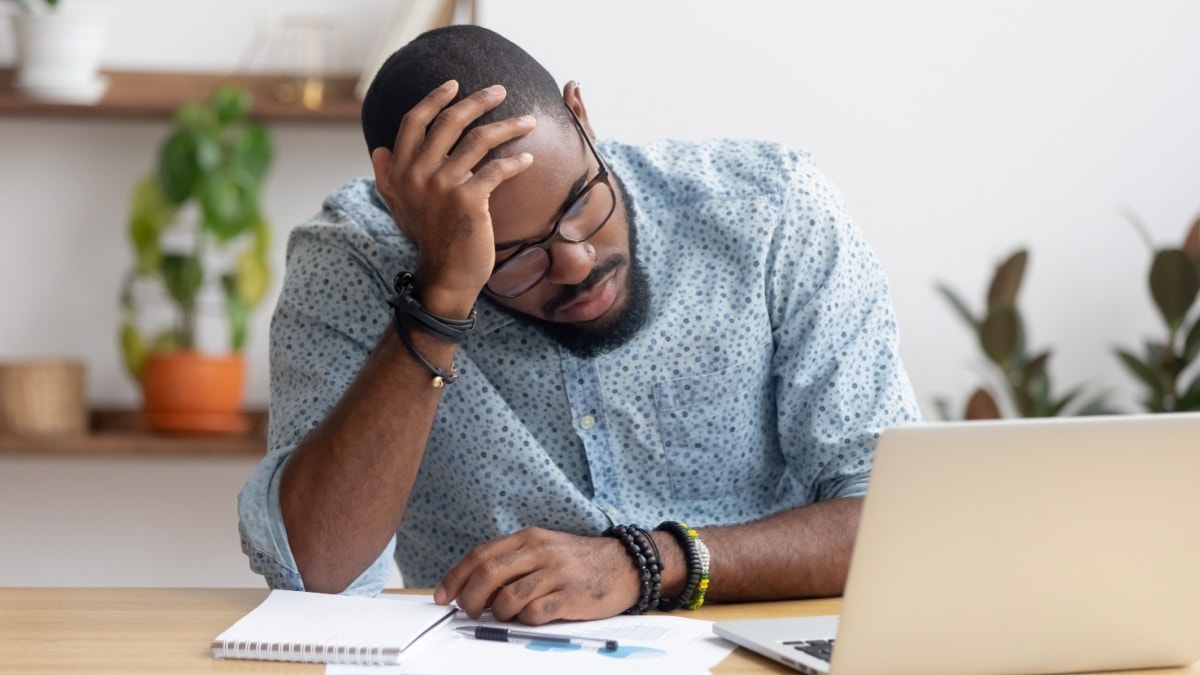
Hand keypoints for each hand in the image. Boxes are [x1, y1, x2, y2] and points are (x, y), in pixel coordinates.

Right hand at [370, 80, 535, 316]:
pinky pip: (497, 169)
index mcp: (401, 170)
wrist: (445, 276)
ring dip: (508, 126)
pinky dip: (516, 161)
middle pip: (450, 122)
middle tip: (500, 90)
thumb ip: (388, 177)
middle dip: (478, 101)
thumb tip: (378, 150)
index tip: (455, 85)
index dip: (435, 99)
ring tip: (528, 120)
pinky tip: (528, 158)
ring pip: (479, 140)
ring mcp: (443, 185)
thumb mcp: (400, 207)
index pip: (414, 121)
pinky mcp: (469, 200)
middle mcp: (418, 173)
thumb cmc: (429, 240)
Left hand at [434, 527, 639, 624]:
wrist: (624, 564)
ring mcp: (556, 573)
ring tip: (503, 616)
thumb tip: (475, 589)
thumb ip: (512, 563)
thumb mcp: (543, 550)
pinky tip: (530, 617)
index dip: (455, 576)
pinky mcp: (570, 596)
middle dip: (469, 598)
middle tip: (468, 611)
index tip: (441, 596)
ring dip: (497, 613)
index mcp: (528, 538)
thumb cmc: (578, 561)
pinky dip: (524, 620)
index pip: (480, 554)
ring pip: (508, 597)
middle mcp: (539, 551)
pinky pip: (535, 613)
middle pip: (488, 574)